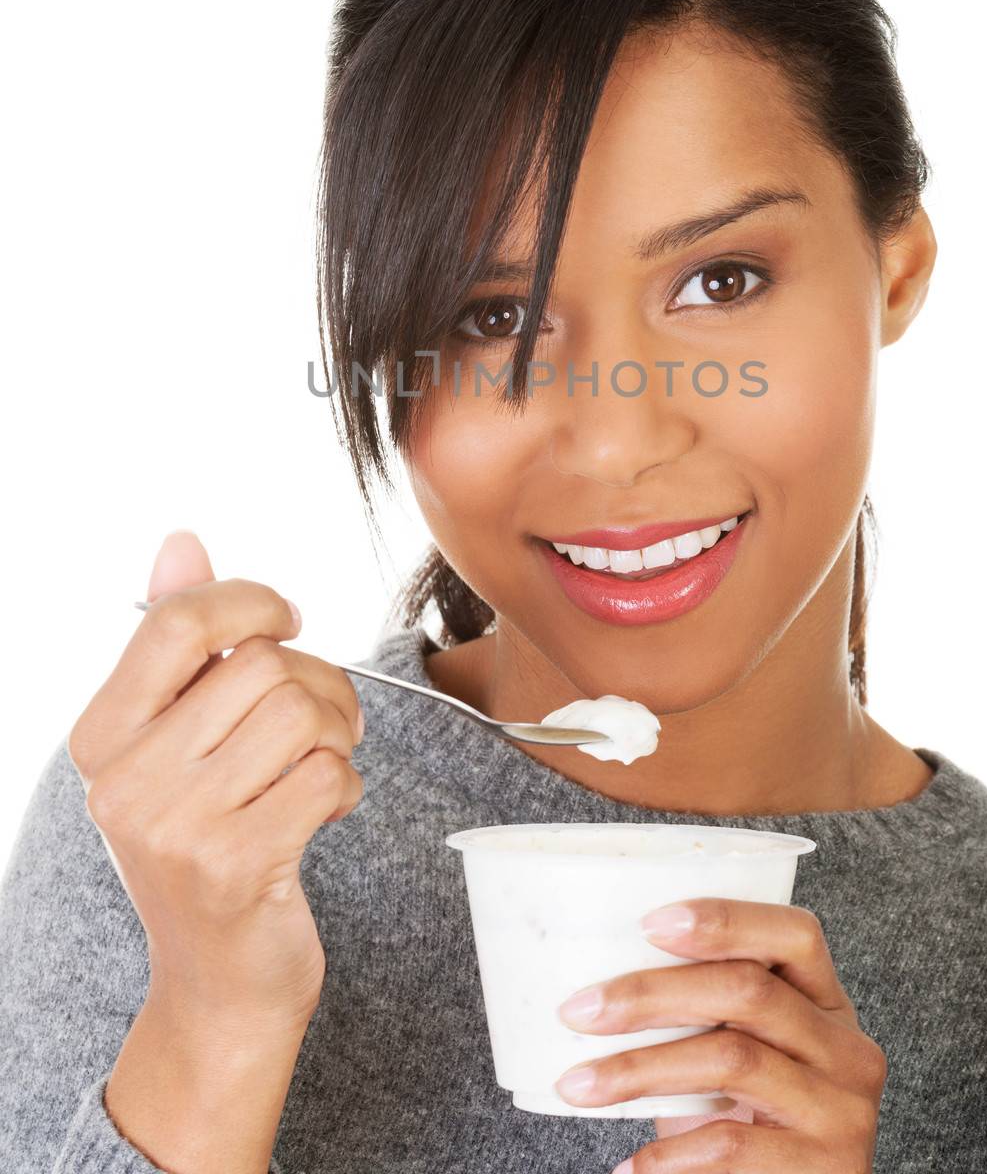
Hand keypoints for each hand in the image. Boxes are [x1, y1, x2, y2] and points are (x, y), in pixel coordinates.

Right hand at [67, 530, 365, 1031]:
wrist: (218, 983)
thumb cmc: (209, 840)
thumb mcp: (177, 742)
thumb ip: (178, 642)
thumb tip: (180, 540)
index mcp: (101, 736)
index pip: (175, 620)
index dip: (249, 600)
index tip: (287, 621)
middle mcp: (124, 780)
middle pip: (258, 663)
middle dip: (317, 680)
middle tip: (325, 719)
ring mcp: (176, 827)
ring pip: (300, 711)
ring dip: (339, 730)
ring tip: (326, 761)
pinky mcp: (236, 866)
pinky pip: (327, 772)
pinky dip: (348, 784)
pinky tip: (326, 809)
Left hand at [554, 895, 886, 1171]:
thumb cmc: (750, 1122)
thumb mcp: (742, 1054)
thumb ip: (705, 1012)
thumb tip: (596, 981)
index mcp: (826, 1002)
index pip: (794, 933)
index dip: (725, 919)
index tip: (647, 923)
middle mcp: (847, 1048)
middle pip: (749, 991)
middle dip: (652, 994)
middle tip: (579, 1010)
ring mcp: (843, 1109)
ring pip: (733, 1060)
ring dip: (640, 1071)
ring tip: (578, 1086)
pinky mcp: (827, 1166)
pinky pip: (732, 1144)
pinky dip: (668, 1155)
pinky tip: (630, 1164)